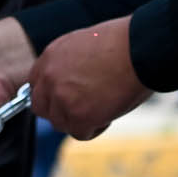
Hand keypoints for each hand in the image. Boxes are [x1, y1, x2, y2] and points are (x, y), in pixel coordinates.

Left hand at [30, 16, 150, 138]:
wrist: (141, 49)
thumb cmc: (122, 42)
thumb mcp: (83, 45)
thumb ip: (68, 64)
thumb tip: (70, 82)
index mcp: (49, 58)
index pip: (36, 86)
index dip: (52, 95)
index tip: (69, 97)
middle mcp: (49, 79)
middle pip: (42, 108)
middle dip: (60, 111)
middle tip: (84, 107)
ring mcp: (62, 99)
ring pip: (60, 123)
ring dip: (79, 120)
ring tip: (104, 105)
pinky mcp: (79, 116)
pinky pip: (80, 133)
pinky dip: (96, 128)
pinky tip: (110, 113)